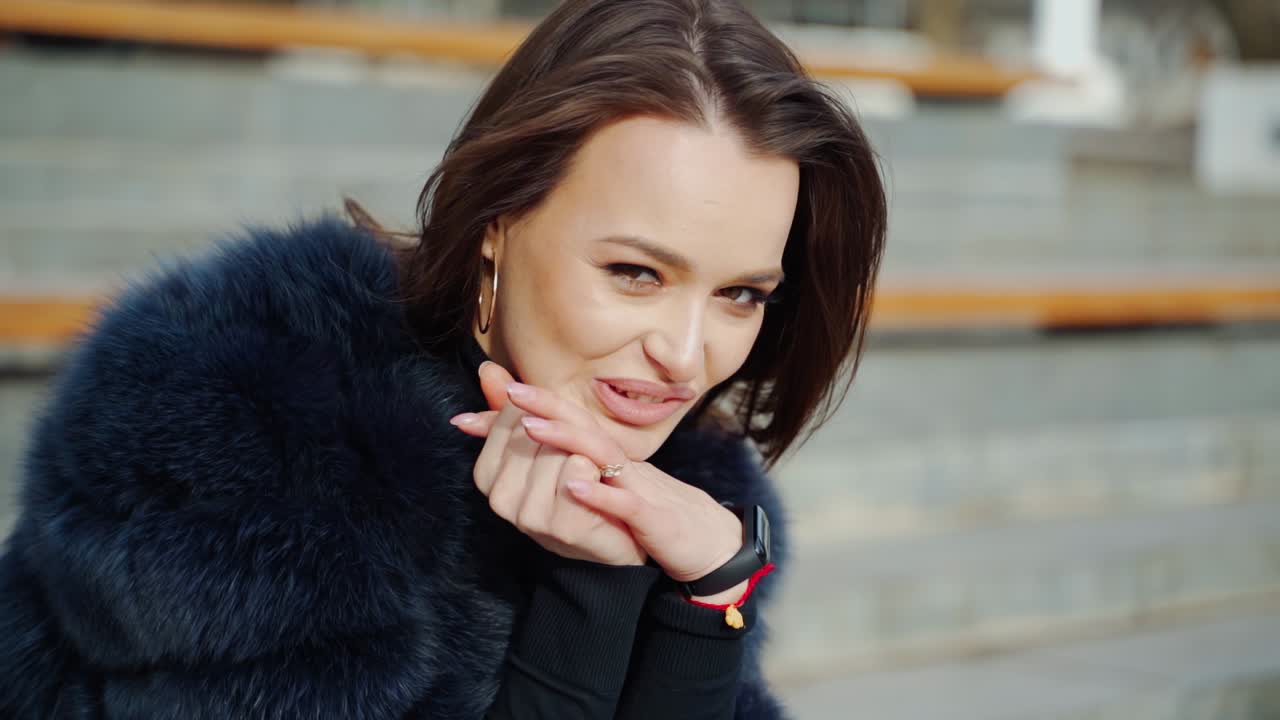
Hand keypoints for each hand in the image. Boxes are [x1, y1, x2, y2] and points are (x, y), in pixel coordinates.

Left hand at [450, 365, 744, 593]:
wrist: (700, 540)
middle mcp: (616, 461)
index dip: (524, 413)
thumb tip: (516, 435)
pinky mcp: (653, 516)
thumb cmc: (640, 509)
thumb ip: (556, 461)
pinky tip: (576, 485)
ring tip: (532, 425)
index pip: (561, 419)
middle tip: (510, 392)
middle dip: (545, 407)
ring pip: (601, 454)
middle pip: (580, 424)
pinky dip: (601, 494)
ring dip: (566, 437)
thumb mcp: (595, 485)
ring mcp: (635, 485)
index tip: (482, 399)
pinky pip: (626, 502)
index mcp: (600, 453)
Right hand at [451, 361, 646, 566]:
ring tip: (592, 474)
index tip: (558, 435)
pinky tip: (599, 482)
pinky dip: (594, 470)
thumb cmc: (575, 484)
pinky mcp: (562, 529)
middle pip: (534, 432)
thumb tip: (487, 368)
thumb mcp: (542, 443)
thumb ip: (509, 409)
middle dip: (563, 435)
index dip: (542, 415)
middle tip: (582, 456)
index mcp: (488, 476)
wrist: (615, 534)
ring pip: (557, 451)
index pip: (511, 417)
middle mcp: (501, 500)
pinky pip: (578, 472)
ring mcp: (529, 517)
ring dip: (583, 454)